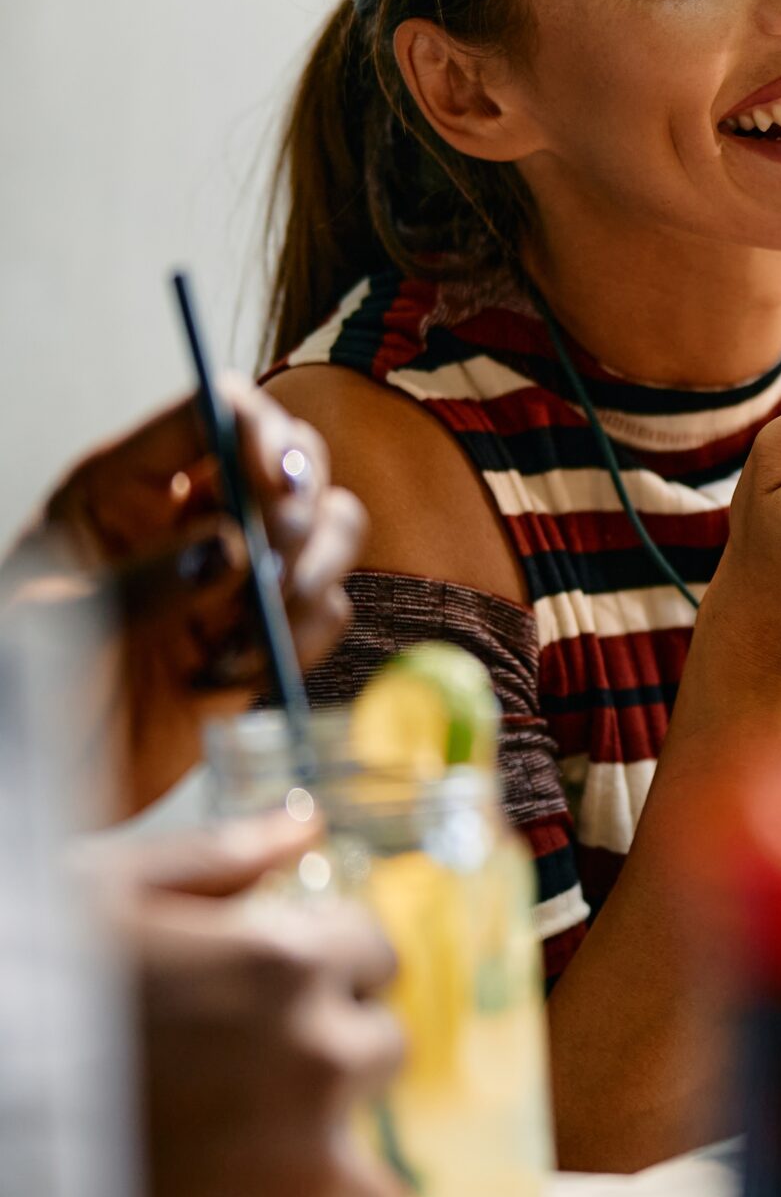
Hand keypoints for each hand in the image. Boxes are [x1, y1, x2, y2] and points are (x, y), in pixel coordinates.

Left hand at [7, 377, 367, 815]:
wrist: (40, 783)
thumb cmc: (19, 694)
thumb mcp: (57, 630)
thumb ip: (144, 583)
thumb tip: (234, 549)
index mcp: (123, 489)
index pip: (212, 412)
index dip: (258, 431)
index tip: (275, 488)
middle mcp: (191, 516)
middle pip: (293, 454)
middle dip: (302, 503)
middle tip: (279, 558)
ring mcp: (237, 575)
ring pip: (332, 525)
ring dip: (314, 574)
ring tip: (251, 634)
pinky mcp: (269, 633)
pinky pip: (328, 609)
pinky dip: (302, 642)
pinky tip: (234, 678)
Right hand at [97, 813, 407, 1196]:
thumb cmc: (20, 999)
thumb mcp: (96, 899)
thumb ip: (215, 860)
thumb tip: (304, 827)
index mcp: (280, 960)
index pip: (372, 953)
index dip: (319, 976)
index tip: (267, 1004)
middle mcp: (315, 1053)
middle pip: (377, 1052)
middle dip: (320, 1065)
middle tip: (234, 1090)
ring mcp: (306, 1158)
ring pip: (369, 1162)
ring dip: (321, 1165)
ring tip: (235, 1170)